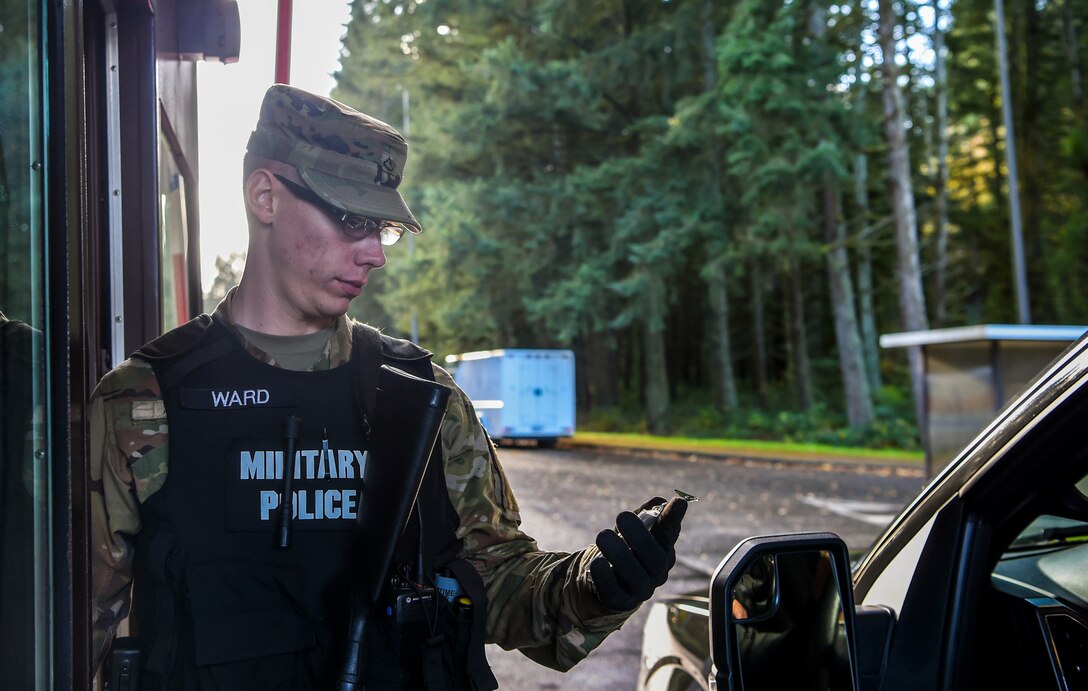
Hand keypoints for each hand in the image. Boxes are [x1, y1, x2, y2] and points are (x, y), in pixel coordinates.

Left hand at [590, 496, 687, 611]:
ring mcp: (640, 590)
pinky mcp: (619, 601)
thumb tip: (659, 501)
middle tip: (622, 515)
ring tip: (602, 535)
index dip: (673, 520)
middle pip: (655, 559)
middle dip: (640, 536)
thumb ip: (646, 515)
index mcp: (663, 551)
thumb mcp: (634, 530)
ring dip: (619, 554)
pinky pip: (614, 592)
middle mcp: (657, 573)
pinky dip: (605, 577)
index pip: (669, 535)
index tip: (678, 502)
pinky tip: (597, 563)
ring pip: (635, 577)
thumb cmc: (626, 549)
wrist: (609, 581)